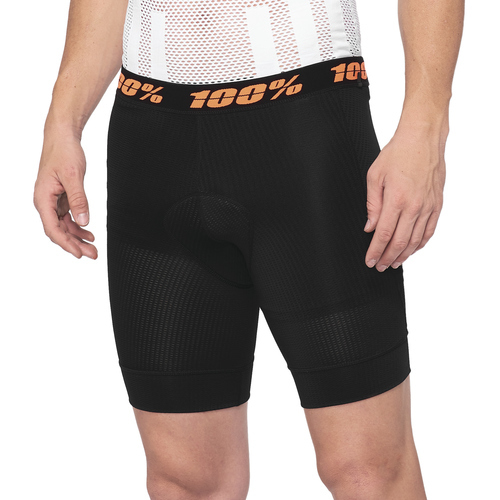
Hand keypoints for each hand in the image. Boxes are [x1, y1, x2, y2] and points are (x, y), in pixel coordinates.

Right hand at [34, 133, 97, 258]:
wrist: (63, 137)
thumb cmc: (64, 153)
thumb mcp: (74, 176)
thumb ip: (79, 200)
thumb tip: (84, 221)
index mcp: (43, 198)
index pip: (53, 229)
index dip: (66, 243)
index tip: (79, 254)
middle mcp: (45, 202)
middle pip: (59, 231)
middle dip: (75, 245)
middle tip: (92, 254)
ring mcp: (53, 202)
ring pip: (64, 227)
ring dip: (77, 238)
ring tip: (93, 248)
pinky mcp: (60, 199)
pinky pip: (68, 218)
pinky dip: (78, 227)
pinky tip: (89, 234)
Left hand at [364, 122, 445, 270]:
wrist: (423, 138)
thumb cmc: (397, 154)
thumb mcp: (374, 176)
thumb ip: (372, 204)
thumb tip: (369, 227)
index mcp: (396, 199)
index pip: (383, 234)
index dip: (376, 251)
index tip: (370, 261)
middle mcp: (414, 206)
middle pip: (399, 241)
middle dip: (387, 257)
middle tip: (380, 266)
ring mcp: (428, 206)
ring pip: (415, 240)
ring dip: (403, 255)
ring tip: (394, 263)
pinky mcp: (437, 204)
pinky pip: (429, 230)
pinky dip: (420, 243)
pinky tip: (412, 249)